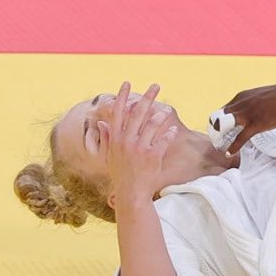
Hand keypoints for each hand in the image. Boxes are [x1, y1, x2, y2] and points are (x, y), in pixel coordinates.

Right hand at [97, 82, 178, 210]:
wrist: (131, 192)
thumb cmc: (121, 173)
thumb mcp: (110, 155)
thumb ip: (107, 137)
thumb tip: (101, 122)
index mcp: (116, 138)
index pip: (118, 112)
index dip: (122, 96)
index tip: (126, 83)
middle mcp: (126, 140)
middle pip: (138, 113)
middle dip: (148, 97)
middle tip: (156, 85)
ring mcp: (139, 148)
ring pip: (152, 124)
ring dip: (161, 115)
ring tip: (167, 110)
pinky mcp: (152, 156)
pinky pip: (163, 140)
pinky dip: (169, 134)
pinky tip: (173, 130)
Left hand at [219, 75, 275, 154]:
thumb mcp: (260, 96)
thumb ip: (252, 103)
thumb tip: (251, 112)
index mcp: (241, 97)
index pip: (222, 110)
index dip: (219, 121)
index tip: (221, 130)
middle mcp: (241, 104)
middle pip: (218, 118)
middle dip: (215, 129)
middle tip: (217, 139)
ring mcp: (248, 114)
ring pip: (225, 126)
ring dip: (220, 137)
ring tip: (220, 145)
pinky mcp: (256, 124)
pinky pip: (240, 138)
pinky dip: (233, 147)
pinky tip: (229, 153)